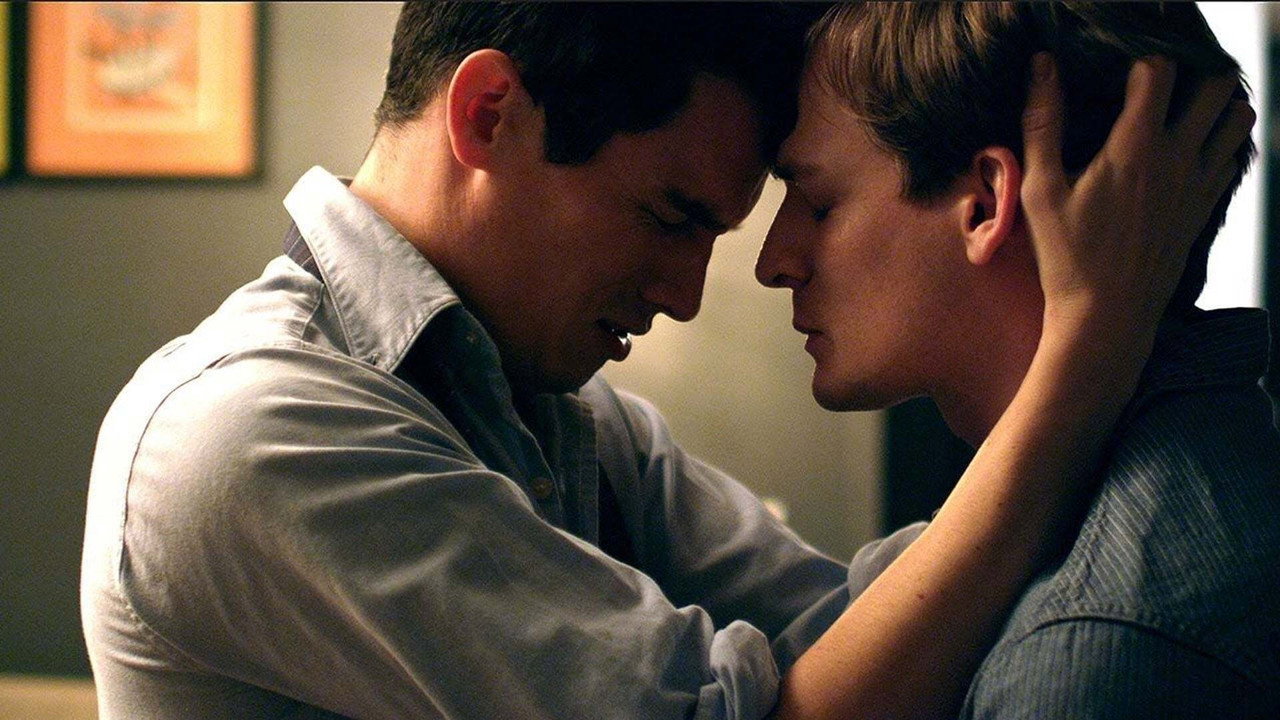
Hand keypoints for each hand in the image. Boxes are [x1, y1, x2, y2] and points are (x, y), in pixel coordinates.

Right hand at [1020, 53, 1254, 335]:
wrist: (1106, 317)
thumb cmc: (1067, 256)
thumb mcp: (1041, 190)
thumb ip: (1043, 123)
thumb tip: (1043, 66)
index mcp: (1136, 148)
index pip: (1160, 71)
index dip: (1141, 62)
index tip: (1120, 74)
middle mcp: (1179, 159)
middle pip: (1216, 87)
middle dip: (1191, 74)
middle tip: (1159, 86)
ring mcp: (1199, 184)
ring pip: (1237, 119)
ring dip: (1215, 105)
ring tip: (1181, 110)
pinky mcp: (1205, 207)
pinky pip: (1232, 156)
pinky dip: (1219, 142)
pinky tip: (1188, 150)